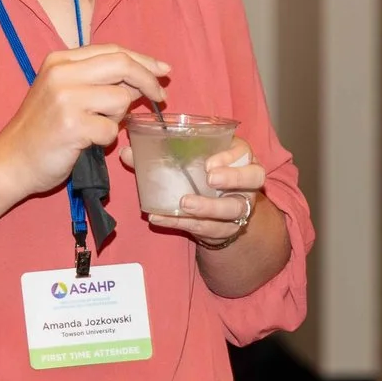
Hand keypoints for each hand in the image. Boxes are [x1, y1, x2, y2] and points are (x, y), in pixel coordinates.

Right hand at [0, 44, 168, 194]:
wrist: (11, 161)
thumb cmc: (42, 129)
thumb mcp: (64, 93)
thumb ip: (98, 81)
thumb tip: (142, 78)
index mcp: (60, 60)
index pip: (113, 50)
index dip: (143, 60)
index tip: (162, 71)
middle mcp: (62, 73)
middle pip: (122, 65)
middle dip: (148, 80)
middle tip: (161, 97)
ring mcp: (66, 99)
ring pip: (121, 99)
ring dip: (119, 117)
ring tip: (96, 127)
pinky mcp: (72, 126)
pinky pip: (112, 130)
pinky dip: (107, 139)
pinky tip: (87, 142)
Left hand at [119, 131, 265, 246]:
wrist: (216, 213)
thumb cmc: (202, 176)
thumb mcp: (189, 160)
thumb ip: (161, 154)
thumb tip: (127, 151)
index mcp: (240, 158)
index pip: (245, 152)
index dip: (230, 157)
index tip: (208, 163)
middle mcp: (247, 182)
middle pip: (254, 178)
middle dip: (234, 178)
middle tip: (210, 179)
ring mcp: (240, 207)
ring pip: (235, 209)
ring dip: (210, 207)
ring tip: (185, 204)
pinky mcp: (226, 228)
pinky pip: (208, 228)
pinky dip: (182, 224)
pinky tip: (160, 219)